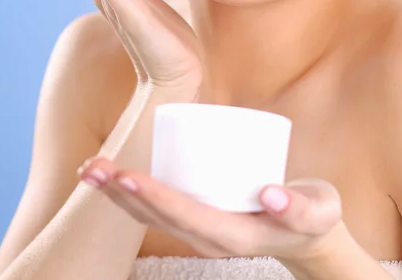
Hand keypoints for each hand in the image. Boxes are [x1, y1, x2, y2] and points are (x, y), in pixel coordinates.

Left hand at [77, 156, 344, 262]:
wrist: (305, 232)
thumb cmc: (310, 214)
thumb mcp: (318, 210)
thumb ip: (301, 206)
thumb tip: (271, 194)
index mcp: (234, 236)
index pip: (187, 217)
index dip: (155, 198)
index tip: (127, 177)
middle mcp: (208, 237)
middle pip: (158, 217)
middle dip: (122, 193)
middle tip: (92, 168)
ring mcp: (197, 229)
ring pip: (149, 217)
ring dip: (115, 194)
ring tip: (87, 170)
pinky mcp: (193, 216)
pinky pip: (155, 209)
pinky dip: (128, 193)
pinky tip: (107, 175)